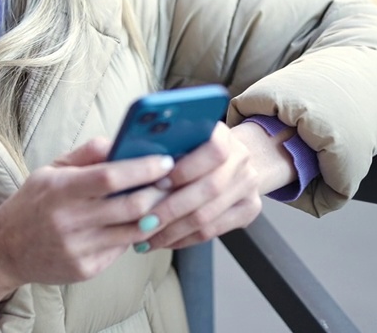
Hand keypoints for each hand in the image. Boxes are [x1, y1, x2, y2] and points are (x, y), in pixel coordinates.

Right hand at [0, 138, 174, 307]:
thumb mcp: (51, 171)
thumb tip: (120, 141)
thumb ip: (86, 154)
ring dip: (154, 215)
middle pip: (130, 207)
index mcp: (59, 190)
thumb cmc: (33, 204)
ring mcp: (78, 249)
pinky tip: (134, 224)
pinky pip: (121, 250)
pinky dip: (132, 235)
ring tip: (163, 201)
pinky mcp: (85, 270)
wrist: (5, 250)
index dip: (142, 169)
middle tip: (172, 182)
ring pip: (132, 231)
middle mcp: (68, 221)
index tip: (165, 162)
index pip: (110, 177)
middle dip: (158, 193)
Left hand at [138, 122, 292, 250]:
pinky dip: (184, 239)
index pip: (214, 150)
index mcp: (224, 135)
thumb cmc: (193, 148)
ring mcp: (249, 185)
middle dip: (171, 209)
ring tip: (145, 238)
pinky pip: (213, 231)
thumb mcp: (181, 139)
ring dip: (173, 231)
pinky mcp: (249, 209)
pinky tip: (163, 241)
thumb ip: (163, 147)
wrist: (230, 159)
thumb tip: (127, 162)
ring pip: (208, 216)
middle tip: (143, 223)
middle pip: (210, 189)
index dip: (186, 169)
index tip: (158, 182)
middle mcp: (242, 159)